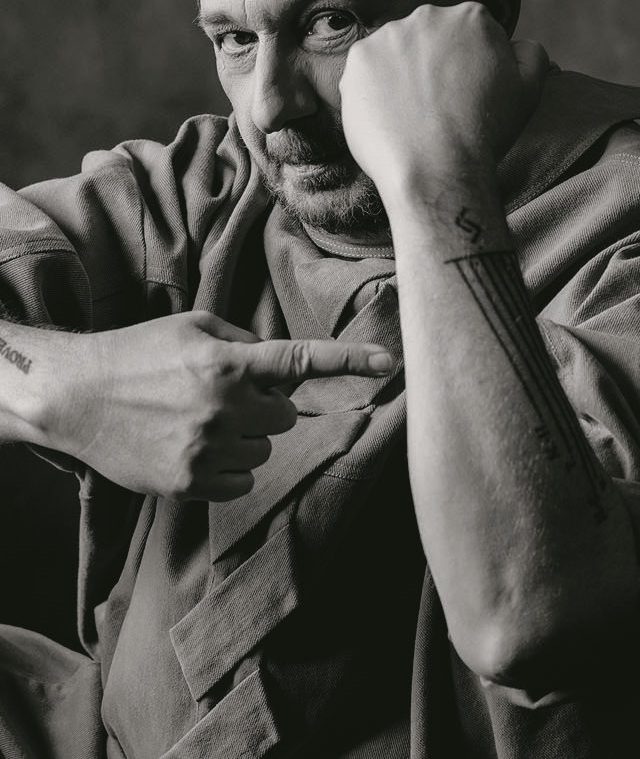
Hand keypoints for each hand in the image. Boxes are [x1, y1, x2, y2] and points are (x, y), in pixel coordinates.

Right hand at [33, 312, 392, 500]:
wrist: (78, 397)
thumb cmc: (137, 353)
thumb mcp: (192, 328)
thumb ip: (243, 343)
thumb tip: (280, 367)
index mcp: (228, 363)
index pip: (301, 362)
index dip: (349, 361)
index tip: (389, 363)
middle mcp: (223, 407)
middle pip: (286, 418)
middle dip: (267, 407)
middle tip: (228, 396)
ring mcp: (206, 449)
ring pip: (264, 452)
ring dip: (245, 438)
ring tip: (200, 420)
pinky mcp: (190, 484)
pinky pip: (242, 482)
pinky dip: (228, 467)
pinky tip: (194, 447)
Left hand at [339, 2, 548, 205]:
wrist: (437, 170)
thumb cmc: (485, 135)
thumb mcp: (529, 90)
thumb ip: (530, 53)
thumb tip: (516, 44)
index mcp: (472, 16)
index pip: (466, 35)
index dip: (465, 68)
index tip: (462, 95)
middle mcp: (428, 15)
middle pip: (427, 39)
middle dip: (431, 66)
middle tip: (436, 107)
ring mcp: (388, 36)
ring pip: (394, 54)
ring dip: (400, 76)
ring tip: (410, 115)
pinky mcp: (358, 61)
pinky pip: (365, 72)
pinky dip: (373, 92)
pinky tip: (388, 117)